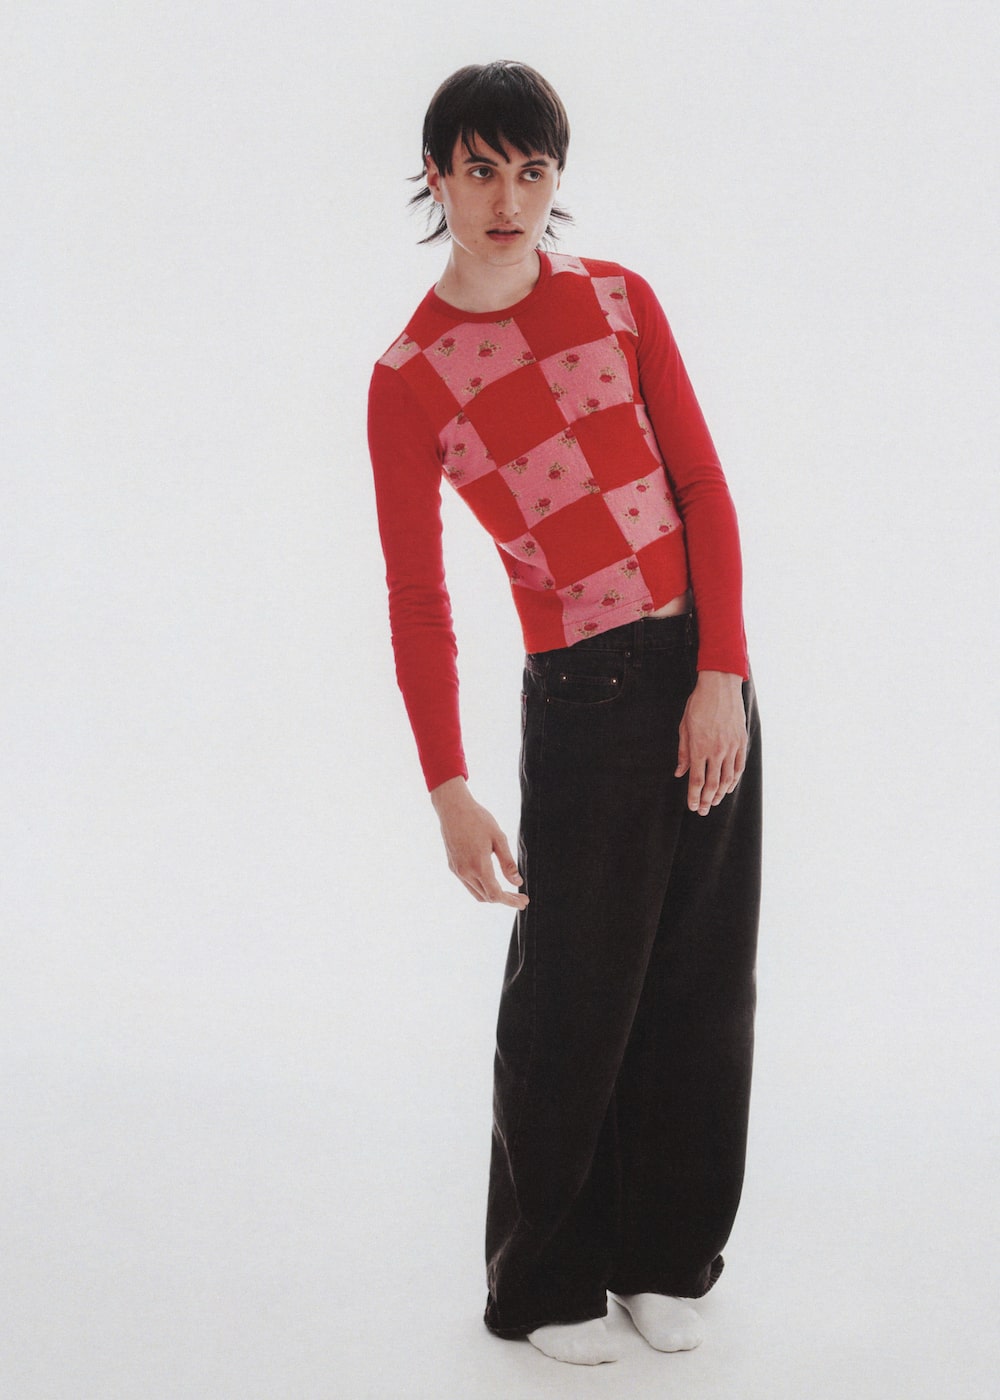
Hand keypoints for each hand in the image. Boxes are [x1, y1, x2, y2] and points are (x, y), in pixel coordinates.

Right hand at [430, 777, 528, 908]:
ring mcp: (457, 870)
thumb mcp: (499, 838)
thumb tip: (517, 883)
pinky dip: (482, 888)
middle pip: (487, 897)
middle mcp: (465, 872)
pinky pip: (469, 885)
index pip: (496, 894)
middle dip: (505, 899)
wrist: (453, 808)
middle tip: (521, 897)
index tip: (524, 901)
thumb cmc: (479, 819)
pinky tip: (491, 880)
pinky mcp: (453, 866)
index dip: (511, 901)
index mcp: (478, 866)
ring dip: (493, 895)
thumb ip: (508, 863)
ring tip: (508, 891)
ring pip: (477, 893)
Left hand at [675, 671, 747, 815]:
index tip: (692, 806)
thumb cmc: (699, 705)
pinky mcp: (741, 742)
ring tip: (714, 802)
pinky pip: (739, 766)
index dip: (693, 796)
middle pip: (712, 783)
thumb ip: (683, 752)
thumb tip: (680, 772)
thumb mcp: (684, 727)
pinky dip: (734, 780)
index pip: (696, 780)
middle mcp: (716, 750)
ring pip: (727, 778)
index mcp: (699, 747)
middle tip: (702, 811)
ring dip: (720, 793)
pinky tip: (728, 787)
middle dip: (706, 800)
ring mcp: (731, 747)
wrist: (720, 687)